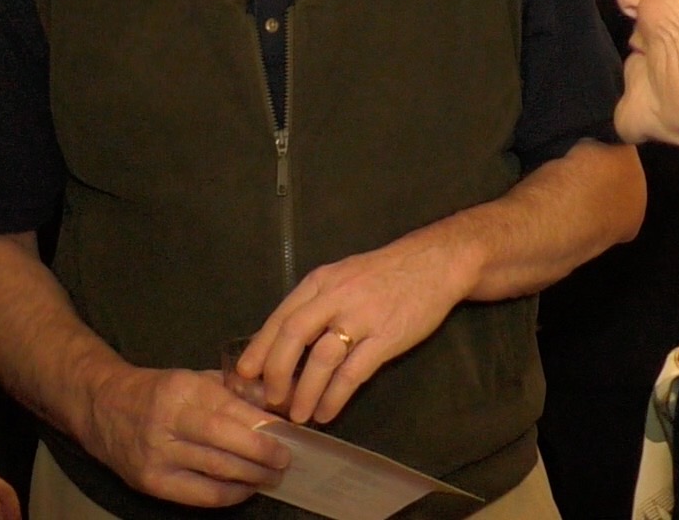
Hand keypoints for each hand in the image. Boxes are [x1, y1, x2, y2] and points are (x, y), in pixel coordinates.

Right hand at [86, 366, 290, 507]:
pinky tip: (246, 488)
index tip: (287, 433)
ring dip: (252, 476)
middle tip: (285, 459)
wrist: (104, 408)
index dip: (262, 426)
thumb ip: (234, 390)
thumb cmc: (160, 392)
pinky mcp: (151, 482)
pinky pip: (201, 495)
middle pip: (226, 443)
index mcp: (182, 389)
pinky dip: (230, 494)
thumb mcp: (195, 378)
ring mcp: (157, 455)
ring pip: (216, 471)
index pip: (230, 410)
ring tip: (272, 475)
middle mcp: (167, 422)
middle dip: (262, 454)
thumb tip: (278, 406)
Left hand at [237, 234, 474, 425]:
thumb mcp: (341, 277)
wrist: (434, 264)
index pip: (280, 317)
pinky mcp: (386, 337)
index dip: (260, 348)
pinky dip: (335, 396)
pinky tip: (328, 412)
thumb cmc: (383, 273)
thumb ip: (314, 304)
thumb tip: (281, 342)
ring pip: (321, 359)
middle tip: (270, 400)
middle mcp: (335, 297)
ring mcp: (361, 317)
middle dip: (276, 373)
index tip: (245, 374)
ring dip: (305, 392)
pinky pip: (353, 373)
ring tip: (298, 415)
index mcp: (320, 282)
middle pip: (293, 336)